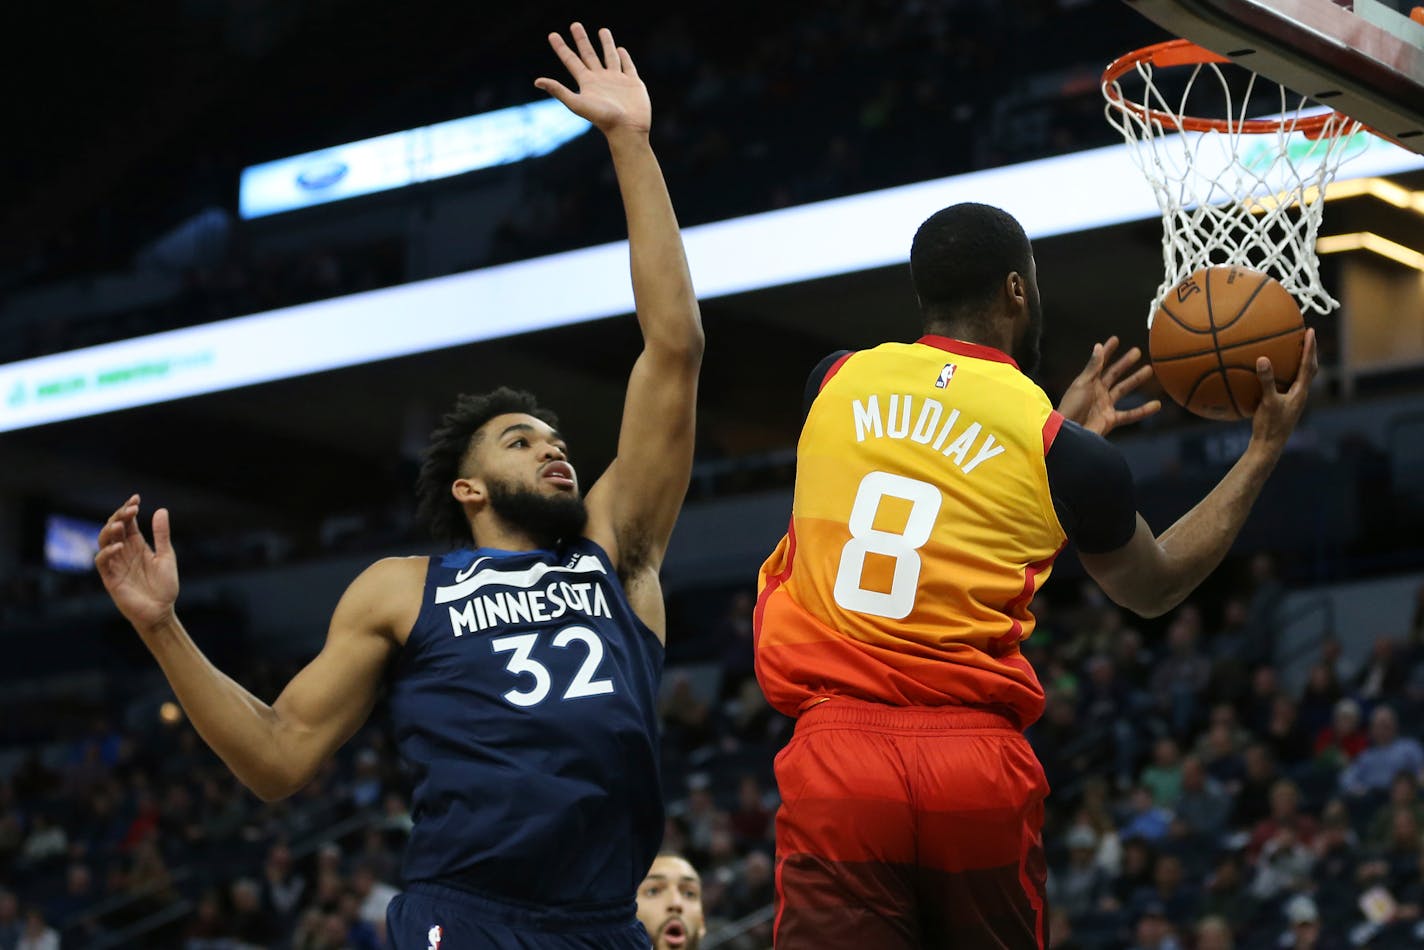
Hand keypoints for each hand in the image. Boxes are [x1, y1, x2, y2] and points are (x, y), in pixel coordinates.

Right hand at [95, 495, 178, 635]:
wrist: (161, 611)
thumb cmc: (164, 586)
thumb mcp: (166, 556)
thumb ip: (161, 535)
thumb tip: (161, 509)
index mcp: (137, 546)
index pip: (128, 523)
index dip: (128, 510)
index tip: (136, 498)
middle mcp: (124, 553)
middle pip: (114, 529)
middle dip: (119, 516)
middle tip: (131, 508)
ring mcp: (115, 565)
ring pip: (103, 542)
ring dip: (110, 531)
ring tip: (120, 524)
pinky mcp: (110, 578)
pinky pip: (102, 563)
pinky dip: (107, 553)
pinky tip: (119, 546)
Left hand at [535, 24, 649, 136]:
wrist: (627, 129)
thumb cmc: (603, 119)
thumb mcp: (577, 103)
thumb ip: (559, 91)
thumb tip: (536, 81)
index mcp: (587, 82)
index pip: (571, 60)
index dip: (561, 47)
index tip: (552, 35)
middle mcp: (600, 79)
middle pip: (588, 54)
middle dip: (581, 39)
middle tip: (575, 25)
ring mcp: (617, 80)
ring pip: (609, 56)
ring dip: (605, 43)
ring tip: (602, 30)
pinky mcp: (633, 83)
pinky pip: (627, 66)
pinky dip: (624, 57)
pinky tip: (620, 50)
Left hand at [1057, 336, 1160, 436]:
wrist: (1068, 433)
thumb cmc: (1071, 408)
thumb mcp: (1082, 385)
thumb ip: (1093, 367)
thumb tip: (1098, 346)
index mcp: (1088, 382)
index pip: (1100, 363)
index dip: (1107, 351)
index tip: (1116, 339)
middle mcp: (1097, 392)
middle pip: (1114, 374)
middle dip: (1125, 363)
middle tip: (1137, 351)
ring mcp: (1104, 405)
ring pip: (1124, 390)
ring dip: (1136, 380)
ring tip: (1149, 369)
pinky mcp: (1110, 420)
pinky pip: (1130, 415)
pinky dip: (1143, 411)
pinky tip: (1156, 405)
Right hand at [1249, 328, 1316, 450]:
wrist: (1268, 447)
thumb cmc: (1270, 426)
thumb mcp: (1267, 402)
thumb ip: (1266, 380)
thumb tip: (1263, 359)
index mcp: (1301, 392)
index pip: (1309, 365)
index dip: (1310, 347)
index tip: (1310, 331)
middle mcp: (1300, 395)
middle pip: (1310, 369)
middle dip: (1309, 352)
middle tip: (1306, 336)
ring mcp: (1293, 401)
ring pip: (1300, 377)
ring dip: (1299, 362)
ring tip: (1292, 349)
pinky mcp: (1284, 405)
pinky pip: (1288, 384)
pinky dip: (1284, 373)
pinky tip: (1271, 372)